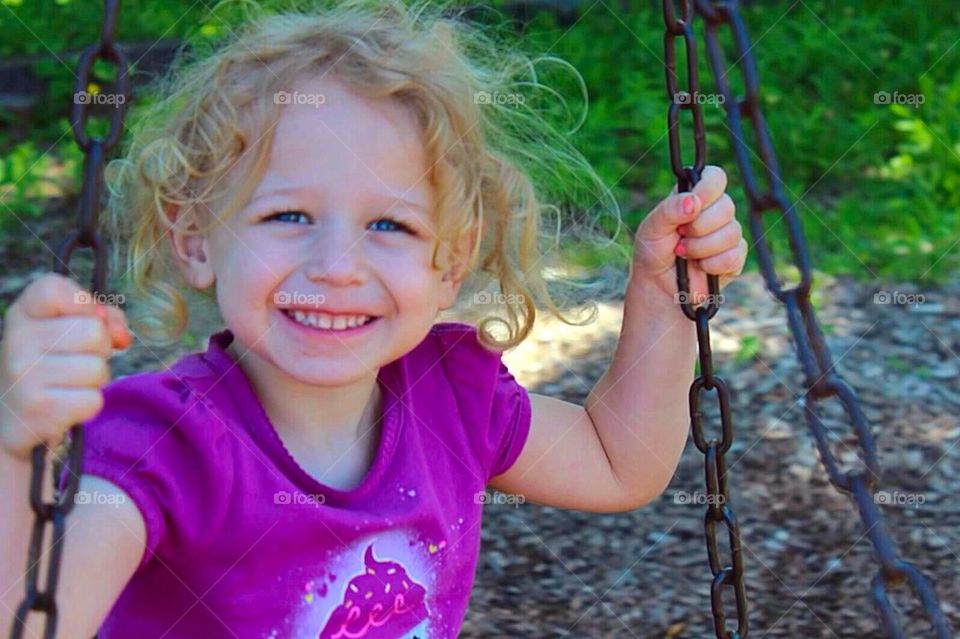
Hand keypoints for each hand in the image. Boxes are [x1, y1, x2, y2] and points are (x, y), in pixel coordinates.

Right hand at [0, 273, 130, 458]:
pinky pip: (93, 399)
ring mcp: (25, 375)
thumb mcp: (70, 329)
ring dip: (95, 379)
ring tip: (70, 383)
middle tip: (77, 359)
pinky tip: (65, 404)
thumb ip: (105, 317)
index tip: (79, 319)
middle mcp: (17, 340)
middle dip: (99, 349)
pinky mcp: (39, 409)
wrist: (12, 417)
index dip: (82, 303)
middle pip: (93, 331)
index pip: (53, 288)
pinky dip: (88, 404)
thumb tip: (121, 334)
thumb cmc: (53, 364)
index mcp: (23, 314)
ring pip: (97, 368)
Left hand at [631, 165, 746, 304]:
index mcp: (695, 197)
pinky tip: (699, 266)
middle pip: (726, 206)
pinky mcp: (735, 258)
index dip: (708, 188)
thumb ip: (669, 210)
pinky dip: (711, 264)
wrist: (658, 286)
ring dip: (701, 248)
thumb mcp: (652, 228)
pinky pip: (734, 255)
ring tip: (684, 253)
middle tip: (680, 236)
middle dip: (698, 226)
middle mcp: (714, 212)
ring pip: (731, 232)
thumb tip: (693, 201)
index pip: (715, 177)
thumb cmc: (653, 252)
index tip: (694, 204)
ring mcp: (727, 234)